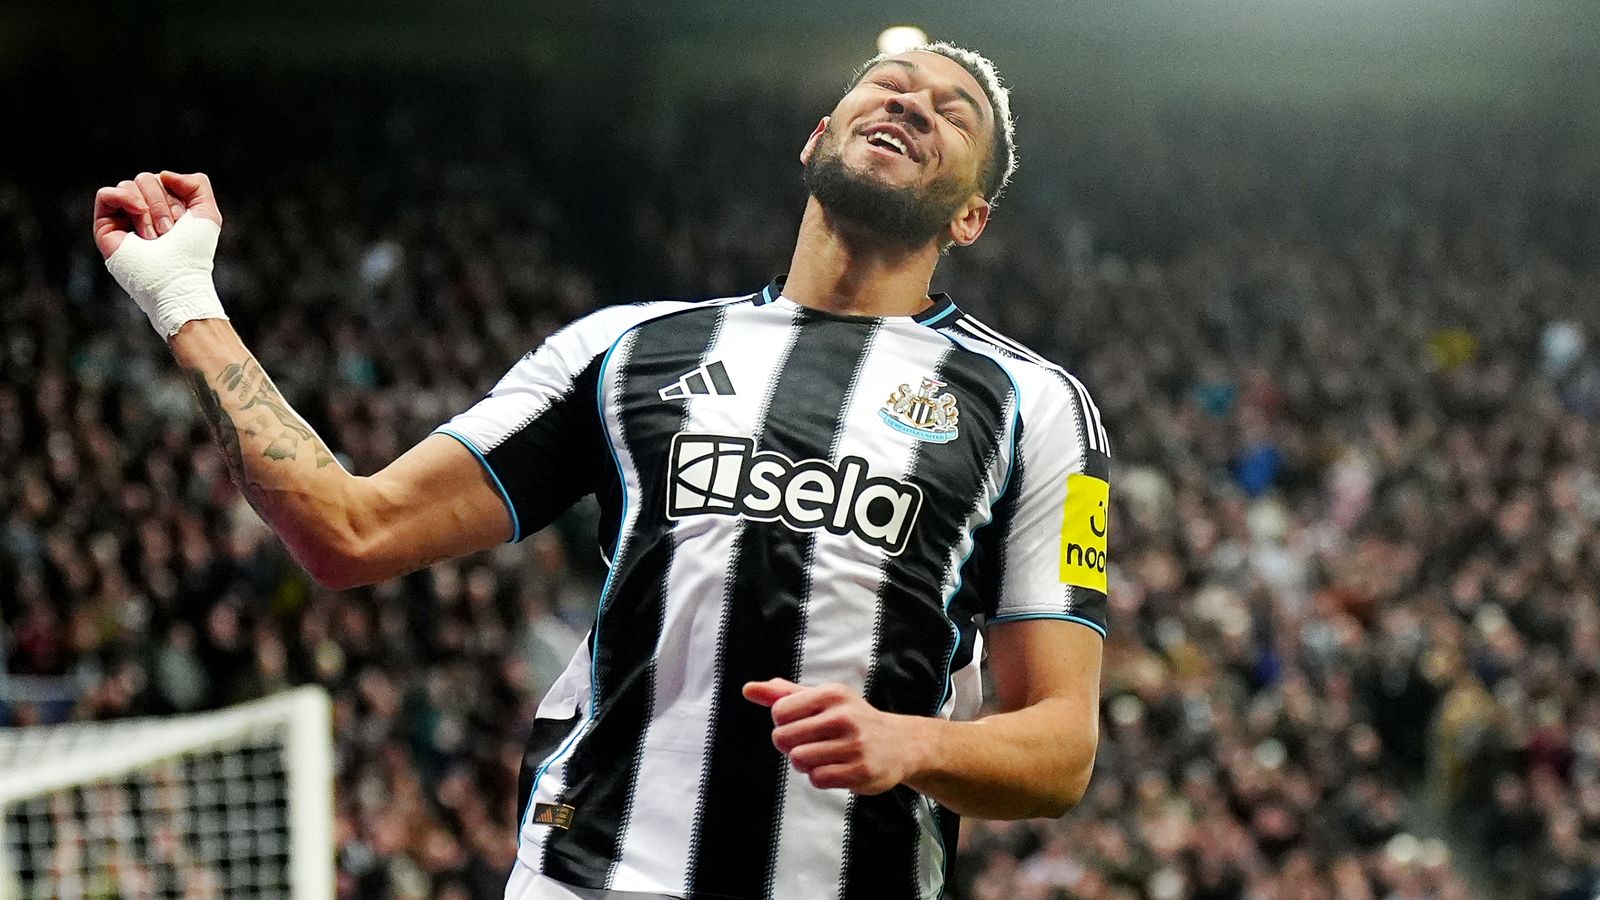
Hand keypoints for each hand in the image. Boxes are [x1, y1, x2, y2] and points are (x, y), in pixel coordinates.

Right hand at [93, 171, 226, 338]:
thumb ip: (196, 183)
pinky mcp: (105, 227)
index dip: (176, 198)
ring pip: (129, 185)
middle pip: (146, 179)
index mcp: (164, 206)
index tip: (182, 225)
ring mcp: (123, 217)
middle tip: (168, 233)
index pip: (164, 179)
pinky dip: (124, 199)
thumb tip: (163, 174)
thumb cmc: (193, 253)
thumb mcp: (207, 213)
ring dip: (148, 209)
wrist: (176, 280)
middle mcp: (142, 210)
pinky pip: (105, 194)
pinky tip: (136, 215)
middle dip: (162, 204)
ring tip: (154, 236)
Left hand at [743, 678, 924, 794]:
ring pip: (799, 760)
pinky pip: (818, 778)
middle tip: (811, 744)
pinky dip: (820, 777)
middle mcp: (844, 716)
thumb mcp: (822, 699)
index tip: (800, 725)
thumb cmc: (851, 719)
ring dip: (805, 763)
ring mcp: (854, 745)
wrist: (899, 744)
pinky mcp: (860, 771)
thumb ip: (783, 694)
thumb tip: (747, 688)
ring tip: (823, 757)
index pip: (779, 712)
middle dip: (791, 746)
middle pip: (784, 738)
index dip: (783, 724)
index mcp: (832, 694)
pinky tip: (835, 769)